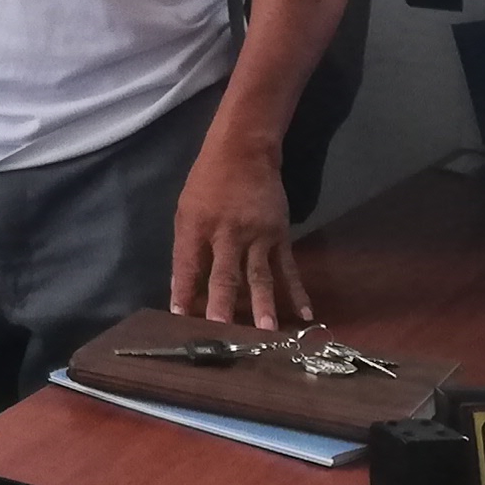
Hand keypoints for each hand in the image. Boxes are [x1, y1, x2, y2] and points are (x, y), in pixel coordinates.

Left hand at [169, 137, 311, 327]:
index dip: (183, 291)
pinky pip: (289, 267)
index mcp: (196, 227)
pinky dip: (297, 291)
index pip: (186, 265)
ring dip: (263, 305)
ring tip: (266, 332)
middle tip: (222, 332)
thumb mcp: (186, 210)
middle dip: (222, 305)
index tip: (179, 318)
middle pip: (224, 274)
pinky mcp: (280, 235)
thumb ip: (185, 249)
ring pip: (259, 275)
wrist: (244, 153)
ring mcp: (256, 235)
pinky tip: (305, 313)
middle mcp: (226, 234)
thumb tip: (180, 288)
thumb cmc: (208, 183)